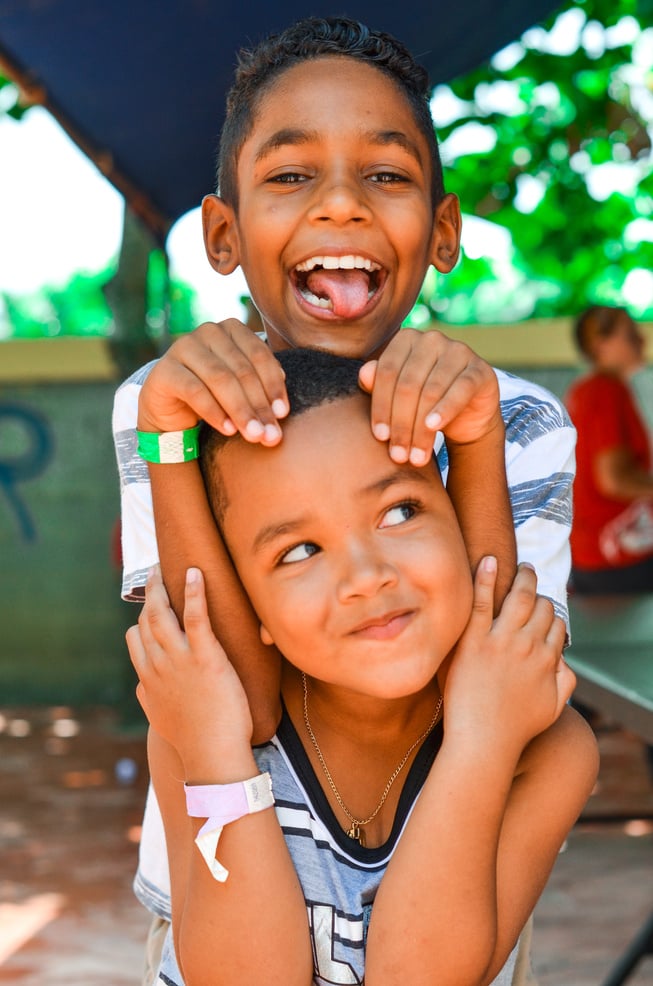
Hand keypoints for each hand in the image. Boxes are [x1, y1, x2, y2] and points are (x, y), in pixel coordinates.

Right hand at [126, 566, 253, 770]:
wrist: (212, 753)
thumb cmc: (193, 739)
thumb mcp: (160, 718)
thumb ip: (148, 697)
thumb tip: (141, 686)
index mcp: (148, 678)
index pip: (135, 638)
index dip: (140, 620)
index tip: (147, 607)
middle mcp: (159, 664)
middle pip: (147, 620)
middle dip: (148, 593)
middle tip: (154, 574)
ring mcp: (181, 659)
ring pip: (163, 614)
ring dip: (162, 587)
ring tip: (165, 569)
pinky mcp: (206, 656)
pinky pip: (196, 617)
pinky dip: (194, 592)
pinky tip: (195, 573)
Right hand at [137, 319, 287, 445]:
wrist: (171, 406)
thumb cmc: (215, 394)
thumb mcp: (241, 387)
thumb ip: (262, 390)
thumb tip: (280, 412)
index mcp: (232, 329)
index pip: (259, 355)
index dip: (273, 386)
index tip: (282, 414)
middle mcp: (208, 332)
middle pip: (241, 370)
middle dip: (259, 405)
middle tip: (271, 434)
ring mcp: (183, 347)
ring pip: (220, 380)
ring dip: (241, 411)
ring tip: (254, 435)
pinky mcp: (165, 370)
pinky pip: (195, 391)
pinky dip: (215, 413)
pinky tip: (229, 430)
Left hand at [358, 328, 500, 465]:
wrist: (465, 414)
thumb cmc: (422, 402)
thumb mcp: (396, 395)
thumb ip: (377, 384)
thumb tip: (364, 374)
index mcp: (406, 339)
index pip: (387, 372)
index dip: (381, 407)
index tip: (380, 437)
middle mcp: (432, 339)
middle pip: (408, 385)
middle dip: (402, 424)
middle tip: (398, 455)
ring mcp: (458, 351)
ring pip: (432, 392)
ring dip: (421, 429)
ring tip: (415, 456)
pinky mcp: (479, 369)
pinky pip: (460, 390)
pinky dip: (445, 410)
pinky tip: (433, 427)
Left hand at [442, 559, 573, 757]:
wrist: (483, 741)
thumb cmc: (516, 729)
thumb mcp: (554, 707)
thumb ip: (565, 681)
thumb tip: (564, 659)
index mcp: (547, 659)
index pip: (556, 624)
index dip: (551, 613)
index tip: (543, 607)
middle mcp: (527, 645)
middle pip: (541, 606)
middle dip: (539, 591)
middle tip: (531, 576)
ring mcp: (500, 641)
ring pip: (519, 598)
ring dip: (523, 577)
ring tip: (521, 566)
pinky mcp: (474, 641)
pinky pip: (480, 602)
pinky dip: (485, 578)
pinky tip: (488, 560)